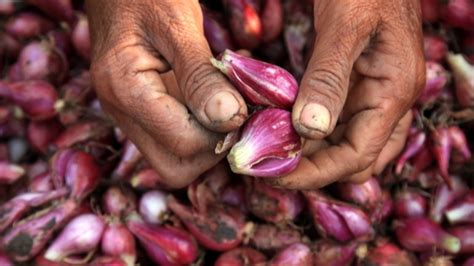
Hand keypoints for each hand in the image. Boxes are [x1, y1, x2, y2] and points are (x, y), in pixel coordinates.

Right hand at [85, 0, 247, 187]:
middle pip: (175, 167)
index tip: (247, 105)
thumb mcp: (177, 25)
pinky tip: (215, 99)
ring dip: (209, 140)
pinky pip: (175, 137)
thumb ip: (201, 76)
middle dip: (214, 148)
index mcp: (124, 90)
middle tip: (237, 113)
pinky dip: (201, 127)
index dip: (223, 132)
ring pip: (175, 157)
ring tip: (228, 103)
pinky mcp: (142, 111)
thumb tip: (230, 119)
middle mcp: (121, 112)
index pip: (185, 143)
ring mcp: (130, 114)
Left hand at [272, 0, 424, 188]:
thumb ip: (329, 78)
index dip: (315, 173)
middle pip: (352, 159)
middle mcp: (388, 101)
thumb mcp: (345, 26)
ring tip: (270, 152)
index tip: (273, 174)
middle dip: (312, 169)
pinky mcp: (357, 86)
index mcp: (394, 92)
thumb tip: (309, 130)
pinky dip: (311, 133)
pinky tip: (283, 129)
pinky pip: (336, 123)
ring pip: (344, 145)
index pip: (356, 156)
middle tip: (266, 166)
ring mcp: (373, 95)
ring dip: (311, 154)